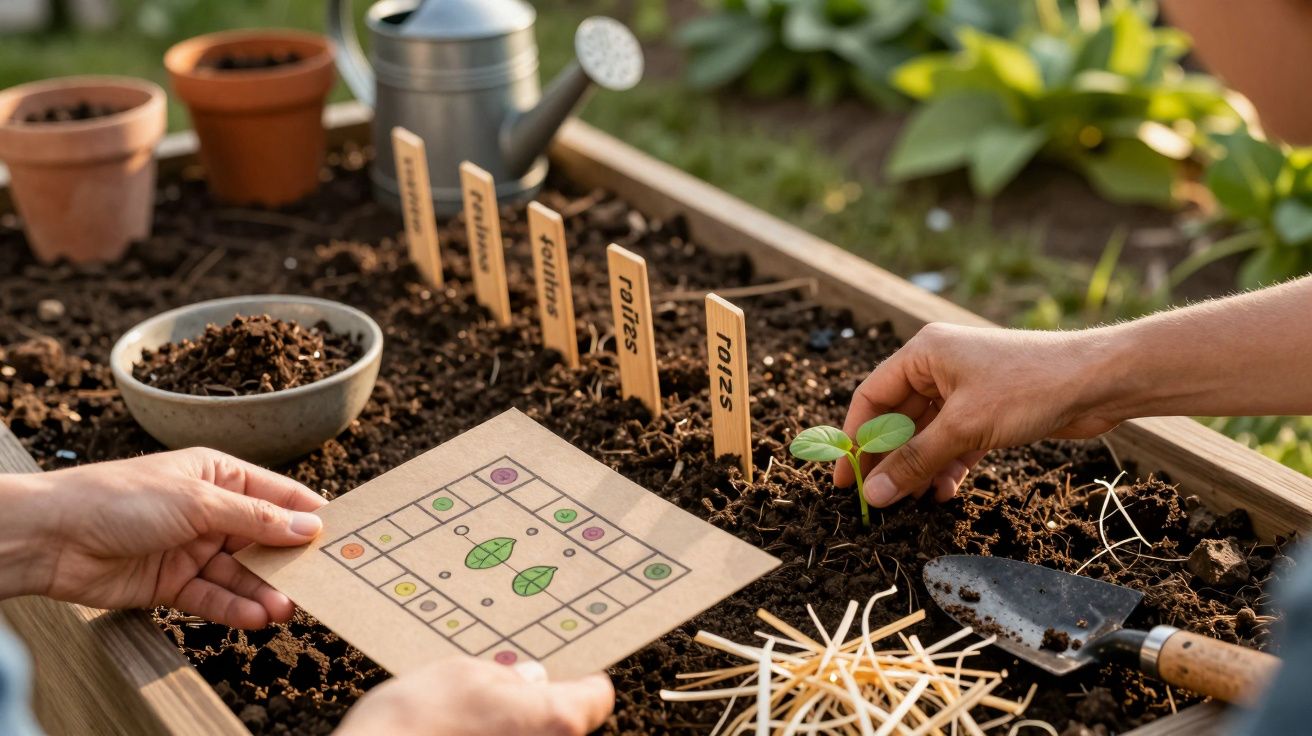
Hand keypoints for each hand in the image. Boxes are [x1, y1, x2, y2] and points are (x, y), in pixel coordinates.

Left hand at [3, 448, 324, 627]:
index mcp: (219, 475)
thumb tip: (308, 527)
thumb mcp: (198, 502)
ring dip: (264, 590)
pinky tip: (255, 616)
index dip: (308, 515)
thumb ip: (255, 519)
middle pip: (263, 539)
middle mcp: (210, 511)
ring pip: (241, 573)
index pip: (278, 495)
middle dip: (290, 561)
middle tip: (320, 581)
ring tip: (286, 608)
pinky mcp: (173, 582)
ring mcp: (192, 548)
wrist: (52, 538)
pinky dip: (235, 608)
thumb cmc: (119, 499)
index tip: (342, 536)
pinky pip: (214, 597)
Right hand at [336, 657, 613, 735]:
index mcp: (556, 720)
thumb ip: (506, 677)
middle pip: (563, 726)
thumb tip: (530, 680)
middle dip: (536, 711)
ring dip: (506, 734)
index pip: (596, 696)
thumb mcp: (461, 676)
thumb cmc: (411, 726)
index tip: (567, 675)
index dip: (580, 681)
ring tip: (465, 725)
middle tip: (499, 698)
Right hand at [836, 323, 1122, 506]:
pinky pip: (953, 442)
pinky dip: (946, 467)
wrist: (1098, 381)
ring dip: (918, 468)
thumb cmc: (1030, 386)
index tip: (844, 478)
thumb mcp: (964, 427)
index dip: (853, 439)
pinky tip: (943, 492)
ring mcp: (964, 390)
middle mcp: (939, 367)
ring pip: (926, 435)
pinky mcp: (987, 411)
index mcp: (923, 353)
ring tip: (910, 503)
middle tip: (874, 499)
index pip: (871, 397)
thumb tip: (874, 493)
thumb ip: (915, 461)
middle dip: (887, 460)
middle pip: (896, 419)